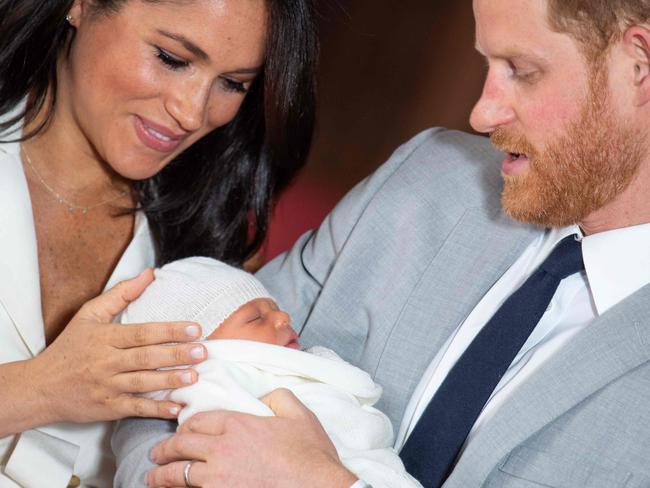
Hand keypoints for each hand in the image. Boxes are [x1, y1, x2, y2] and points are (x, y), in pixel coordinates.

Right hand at [26, 269, 206, 426]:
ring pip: (142, 383)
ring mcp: (106, 386)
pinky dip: (155, 409)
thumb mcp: (89, 315)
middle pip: (146, 357)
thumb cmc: (69, 348)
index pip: (142, 333)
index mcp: (105, 338)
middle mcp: (106, 362)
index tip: (195, 328)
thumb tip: (150, 274)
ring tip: (194, 376)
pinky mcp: (107, 408)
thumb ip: (121, 294)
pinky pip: (134, 408)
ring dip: (170, 381)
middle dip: (176, 354)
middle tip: (202, 351)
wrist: (40, 387)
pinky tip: (176, 407)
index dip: (170, 331)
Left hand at [147, 388, 357, 487]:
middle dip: (164, 450)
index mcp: (239, 425)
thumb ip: (278, 397)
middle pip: (181, 446)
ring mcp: (219, 478)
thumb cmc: (311, 456)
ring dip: (161, 475)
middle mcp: (223, 449)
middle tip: (157, 454)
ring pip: (177, 475)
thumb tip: (264, 397)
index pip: (198, 421)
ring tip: (153, 477)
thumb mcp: (299, 415)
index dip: (186, 426)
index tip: (181, 431)